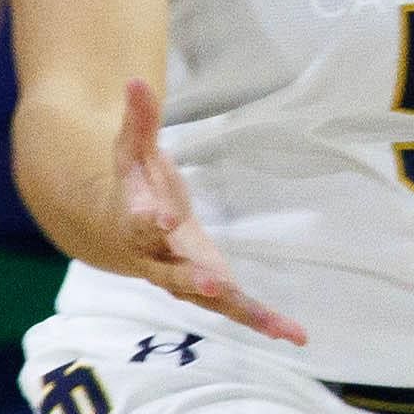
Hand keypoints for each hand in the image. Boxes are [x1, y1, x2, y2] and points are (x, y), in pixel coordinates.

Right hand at [109, 78, 306, 343]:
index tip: (163, 215)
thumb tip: (135, 78)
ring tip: (279, 328)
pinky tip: (296, 335)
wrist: (117, 231)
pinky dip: (262, 321)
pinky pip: (235, 308)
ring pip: (209, 300)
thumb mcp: (132, 149)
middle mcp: (157, 258)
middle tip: (212, 283)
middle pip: (171, 272)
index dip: (151, 217)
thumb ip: (138, 119)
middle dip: (191, 277)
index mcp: (136, 220)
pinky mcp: (208, 289)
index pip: (140, 219)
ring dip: (242, 312)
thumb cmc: (131, 184)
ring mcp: (183, 278)